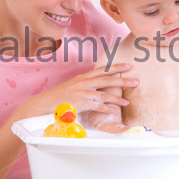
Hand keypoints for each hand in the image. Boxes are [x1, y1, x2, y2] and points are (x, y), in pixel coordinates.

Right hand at [15, 64, 137, 119]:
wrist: (42, 105)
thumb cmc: (59, 98)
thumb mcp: (73, 87)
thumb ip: (86, 86)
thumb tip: (99, 87)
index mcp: (82, 77)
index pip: (102, 70)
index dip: (116, 67)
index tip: (128, 66)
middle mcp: (82, 82)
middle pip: (106, 79)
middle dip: (122, 80)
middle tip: (136, 81)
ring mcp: (80, 92)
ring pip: (103, 94)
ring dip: (117, 98)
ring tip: (128, 102)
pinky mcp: (78, 103)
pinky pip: (95, 106)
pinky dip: (106, 109)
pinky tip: (114, 112)